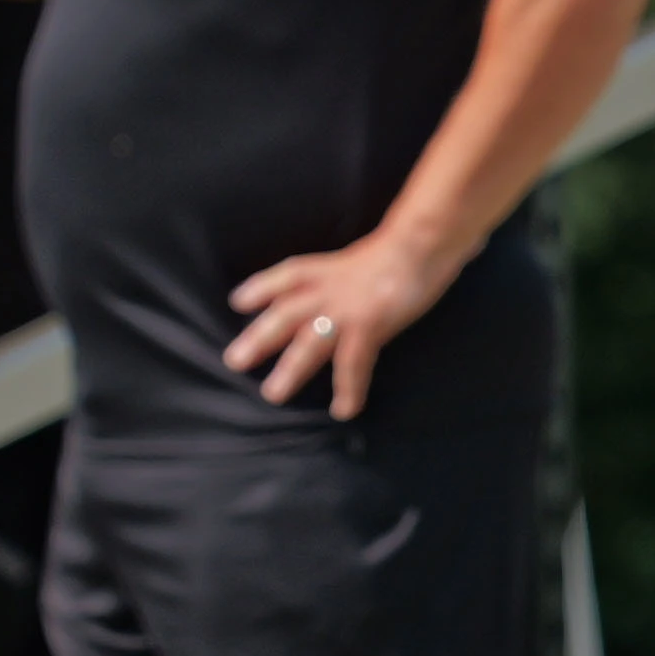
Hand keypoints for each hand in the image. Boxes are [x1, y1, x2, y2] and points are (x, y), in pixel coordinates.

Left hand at [225, 229, 462, 415]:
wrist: (421, 245)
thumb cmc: (401, 249)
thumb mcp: (363, 259)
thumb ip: (347, 278)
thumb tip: (341, 293)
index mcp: (325, 269)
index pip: (285, 277)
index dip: (260, 289)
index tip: (239, 302)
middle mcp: (326, 289)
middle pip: (284, 315)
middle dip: (258, 338)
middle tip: (234, 361)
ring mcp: (345, 309)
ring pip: (308, 344)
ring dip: (289, 370)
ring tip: (272, 395)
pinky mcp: (368, 327)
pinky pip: (352, 366)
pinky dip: (348, 390)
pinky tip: (343, 410)